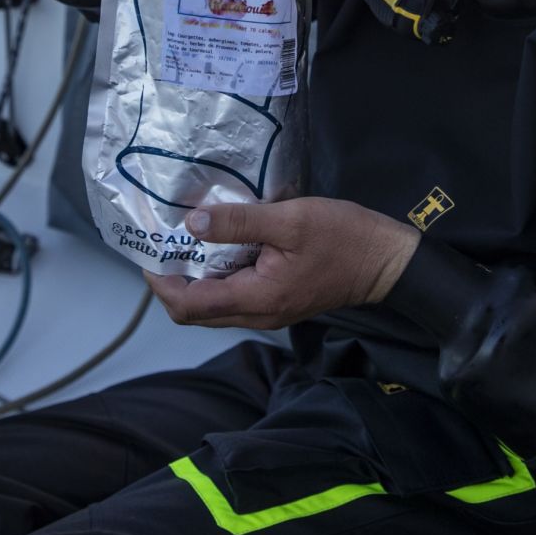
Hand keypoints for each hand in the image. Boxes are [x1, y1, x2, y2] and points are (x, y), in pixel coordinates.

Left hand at [146, 196, 419, 329]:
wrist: (387, 261)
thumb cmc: (343, 237)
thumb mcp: (290, 220)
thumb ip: (240, 223)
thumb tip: (192, 224)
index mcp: (257, 299)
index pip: (190, 307)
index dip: (161, 284)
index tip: (149, 252)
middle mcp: (258, 314)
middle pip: (196, 313)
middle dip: (172, 282)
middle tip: (162, 244)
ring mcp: (269, 311)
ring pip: (214, 306)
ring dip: (194, 279)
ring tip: (185, 241)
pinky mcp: (278, 301)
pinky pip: (235, 296)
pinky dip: (217, 276)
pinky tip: (220, 245)